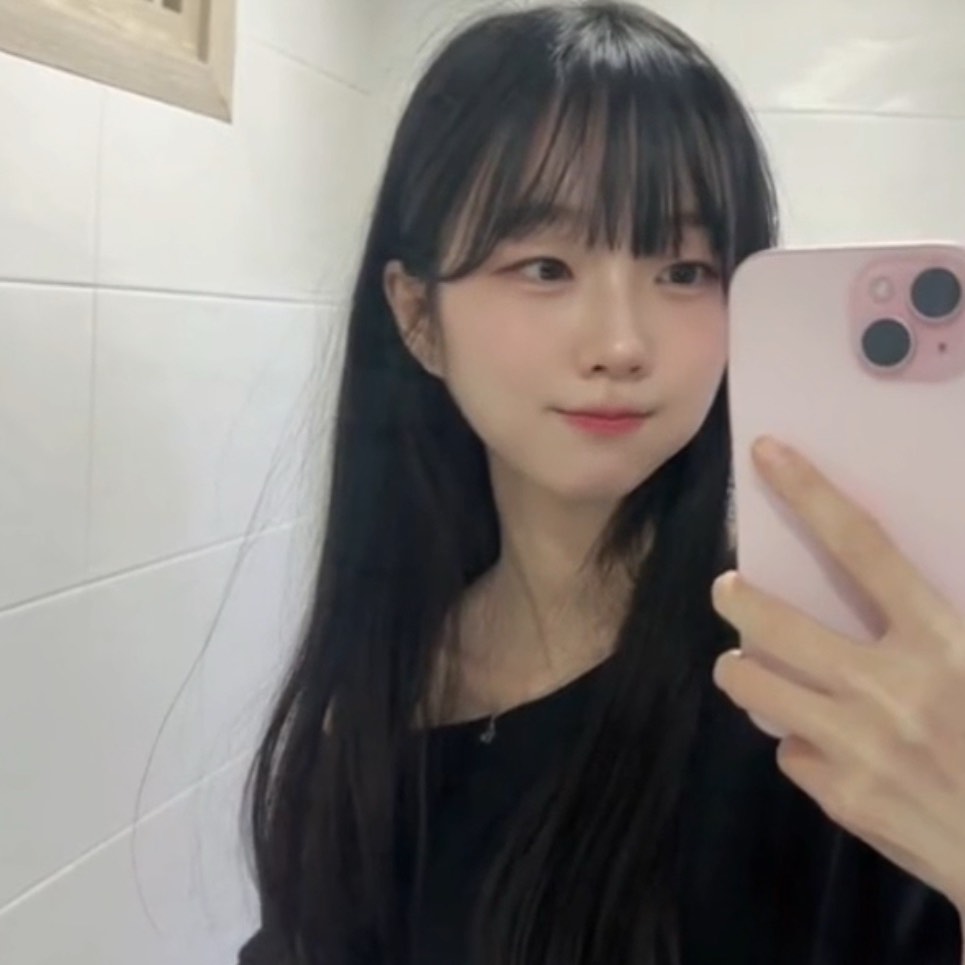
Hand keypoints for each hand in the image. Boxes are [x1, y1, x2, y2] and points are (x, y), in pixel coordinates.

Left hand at [711, 436, 964, 916]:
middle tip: (727, 589)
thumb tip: (878, 585)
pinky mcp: (843, 798)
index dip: (810, 494)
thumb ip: (933, 624)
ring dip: (742, 670)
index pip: (864, 546)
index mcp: (943, 642)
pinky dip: (799, 744)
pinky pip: (790, 752)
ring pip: (754, 685)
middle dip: (735, 598)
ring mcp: (859, 746)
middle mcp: (891, 687)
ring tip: (744, 664)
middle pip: (774, 621)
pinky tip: (822, 748)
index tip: (766, 454)